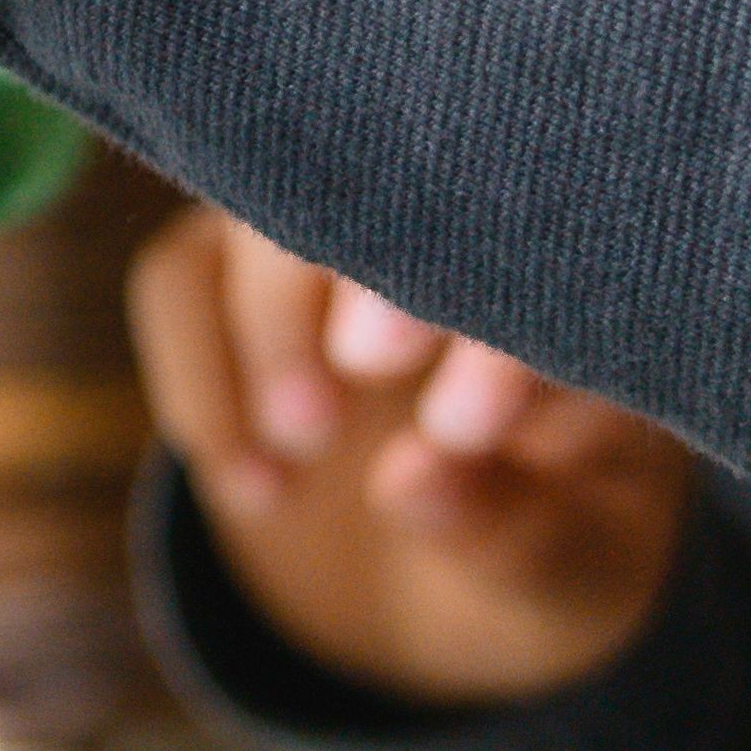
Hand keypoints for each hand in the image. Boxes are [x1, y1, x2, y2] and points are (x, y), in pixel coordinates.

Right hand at [131, 211, 698, 708]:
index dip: (489, 323)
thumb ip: (508, 531)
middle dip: (370, 266)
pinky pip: (180, 278)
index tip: (460, 430)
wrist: (443, 580)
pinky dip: (199, 376)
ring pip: (265, 209)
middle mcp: (446, 223)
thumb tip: (408, 484)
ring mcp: (331, 232)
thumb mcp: (566, 570)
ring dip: (271, 320)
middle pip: (388, 170)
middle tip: (366, 371)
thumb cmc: (545, 553)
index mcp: (570, 279)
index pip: (536, 248)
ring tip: (305, 445)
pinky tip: (255, 487)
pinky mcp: (232, 268)